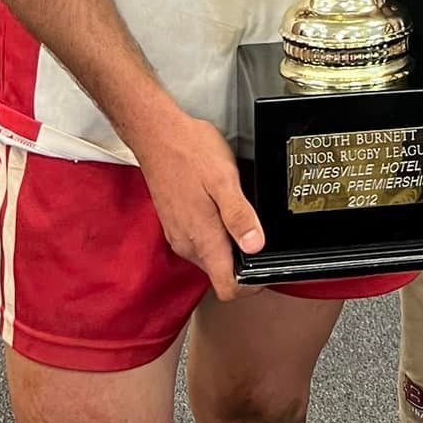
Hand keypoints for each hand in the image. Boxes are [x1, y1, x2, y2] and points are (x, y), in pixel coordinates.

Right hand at [133, 102, 263, 300]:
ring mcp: (179, 235)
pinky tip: (222, 207)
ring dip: (229, 245)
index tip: (265, 268)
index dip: (250, 286)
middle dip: (243, 262)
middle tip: (259, 232)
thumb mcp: (223, 179)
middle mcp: (188, 244)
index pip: (227, 288)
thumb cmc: (189, 152)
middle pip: (221, 274)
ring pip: (211, 258)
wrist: (156, 135)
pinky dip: (215, 233)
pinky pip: (200, 242)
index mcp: (203, 239)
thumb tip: (256, 246)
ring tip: (240, 215)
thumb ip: (239, 216)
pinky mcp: (175, 224)